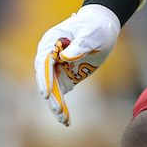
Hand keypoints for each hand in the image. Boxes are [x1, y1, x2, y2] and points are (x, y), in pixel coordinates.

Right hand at [33, 4, 120, 125]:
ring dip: (56, 105)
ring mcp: (56, 67)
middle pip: (45, 79)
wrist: (102, 27)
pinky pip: (60, 93)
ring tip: (64, 120)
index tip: (46, 93)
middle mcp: (49, 56)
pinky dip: (62, 106)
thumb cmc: (95, 26)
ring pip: (52, 89)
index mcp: (51, 41)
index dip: (44, 78)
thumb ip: (80, 44)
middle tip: (59, 111)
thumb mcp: (91, 33)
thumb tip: (66, 56)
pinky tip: (67, 120)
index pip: (44, 62)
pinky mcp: (65, 76)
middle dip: (51, 96)